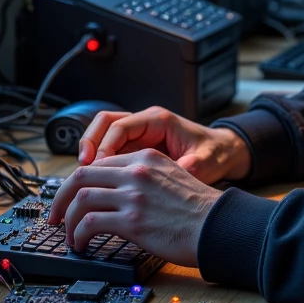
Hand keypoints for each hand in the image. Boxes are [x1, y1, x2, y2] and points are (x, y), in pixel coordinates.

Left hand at [47, 149, 223, 265]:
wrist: (219, 226)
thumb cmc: (200, 211)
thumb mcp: (172, 178)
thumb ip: (145, 179)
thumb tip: (118, 195)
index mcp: (146, 158)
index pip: (99, 164)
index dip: (79, 182)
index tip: (72, 198)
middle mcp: (136, 172)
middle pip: (80, 176)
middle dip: (61, 198)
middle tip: (55, 216)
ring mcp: (133, 195)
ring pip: (80, 199)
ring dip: (67, 220)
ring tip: (69, 235)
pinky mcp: (132, 221)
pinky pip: (89, 223)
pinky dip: (78, 235)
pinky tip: (82, 244)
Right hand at [77, 106, 250, 182]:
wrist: (222, 154)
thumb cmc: (214, 154)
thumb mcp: (205, 161)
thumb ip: (190, 165)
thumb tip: (181, 169)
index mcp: (158, 120)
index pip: (120, 126)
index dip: (105, 146)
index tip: (99, 167)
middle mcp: (144, 124)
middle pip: (103, 123)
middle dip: (89, 143)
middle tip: (82, 168)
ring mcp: (137, 135)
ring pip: (102, 135)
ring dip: (90, 152)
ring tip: (83, 176)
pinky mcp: (135, 149)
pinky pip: (110, 150)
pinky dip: (100, 163)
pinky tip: (96, 182)